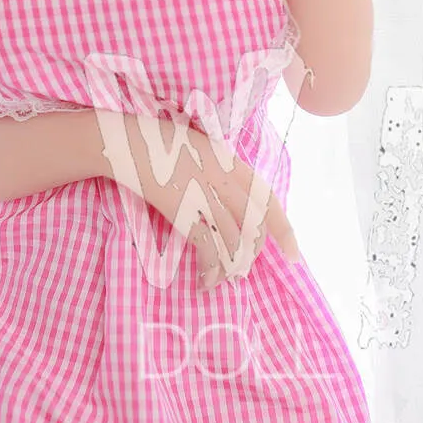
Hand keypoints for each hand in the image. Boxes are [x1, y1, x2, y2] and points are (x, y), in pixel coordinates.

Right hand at [110, 111, 301, 291]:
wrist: (128, 143)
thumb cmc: (161, 143)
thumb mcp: (203, 149)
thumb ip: (223, 171)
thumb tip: (236, 201)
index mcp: (232, 163)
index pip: (268, 200)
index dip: (284, 231)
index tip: (294, 254)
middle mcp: (224, 181)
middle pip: (253, 228)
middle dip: (253, 255)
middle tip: (244, 269)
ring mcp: (205, 197)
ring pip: (233, 244)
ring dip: (231, 268)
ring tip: (224, 278)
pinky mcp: (184, 213)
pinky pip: (208, 251)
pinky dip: (210, 271)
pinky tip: (205, 280)